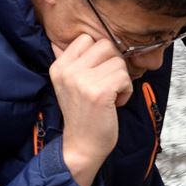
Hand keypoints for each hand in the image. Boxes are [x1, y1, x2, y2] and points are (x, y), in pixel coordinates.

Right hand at [49, 35, 133, 185]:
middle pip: (105, 45)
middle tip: (108, 86)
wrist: (82, 147)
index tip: (97, 76)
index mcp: (59, 66)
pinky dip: (126, 91)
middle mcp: (68, 71)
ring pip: (118, 61)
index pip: (87, 39)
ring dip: (121, 80)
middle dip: (114, 65)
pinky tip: (116, 103)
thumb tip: (93, 41)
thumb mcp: (70, 85)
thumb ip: (77, 62)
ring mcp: (83, 80)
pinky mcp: (99, 92)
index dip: (100, 56)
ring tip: (111, 97)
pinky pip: (124, 77)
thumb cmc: (83, 117)